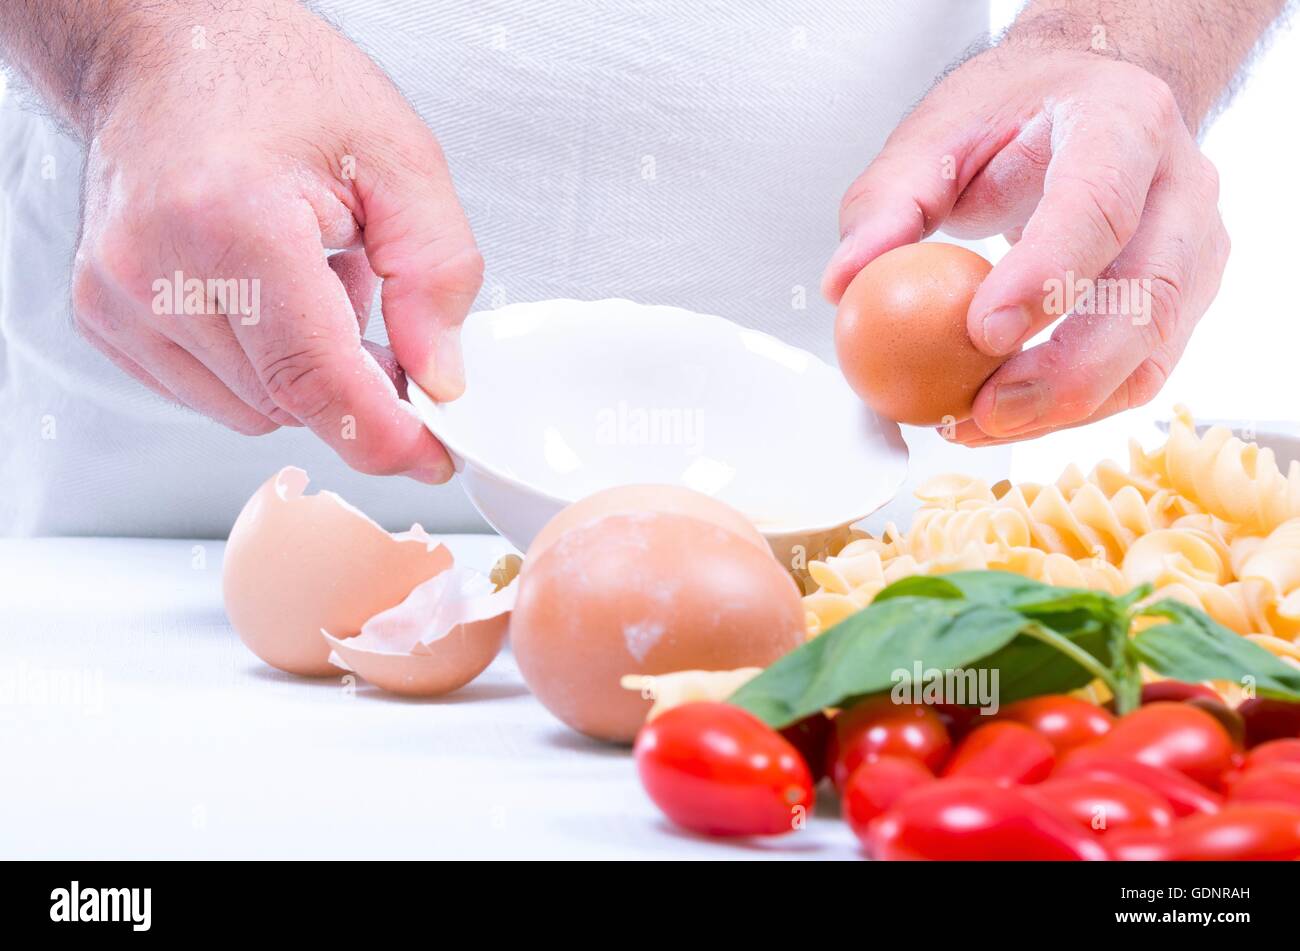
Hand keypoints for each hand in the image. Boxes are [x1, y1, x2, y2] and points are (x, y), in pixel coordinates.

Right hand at [71, 0, 480, 480]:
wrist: (170, 47)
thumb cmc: (276, 82)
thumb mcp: (398, 159)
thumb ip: (435, 274)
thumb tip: (440, 378)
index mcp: (233, 220)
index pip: (311, 377)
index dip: (381, 435)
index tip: (430, 456)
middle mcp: (156, 266)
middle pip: (286, 401)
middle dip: (354, 385)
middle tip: (377, 311)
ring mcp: (118, 297)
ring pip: (249, 408)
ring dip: (303, 370)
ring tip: (309, 278)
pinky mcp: (104, 317)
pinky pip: (209, 393)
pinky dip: (257, 363)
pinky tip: (264, 293)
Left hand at [822, 42, 1228, 444]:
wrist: (1084, 100)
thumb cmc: (1015, 114)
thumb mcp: (938, 132)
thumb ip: (888, 203)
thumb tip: (845, 282)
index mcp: (1124, 121)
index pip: (1099, 204)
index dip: (1047, 276)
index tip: (982, 332)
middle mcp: (1178, 184)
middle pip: (1148, 294)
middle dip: (1067, 372)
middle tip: (983, 410)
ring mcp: (1194, 245)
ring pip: (1153, 350)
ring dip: (1067, 407)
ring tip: (980, 425)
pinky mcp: (1183, 298)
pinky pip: (1140, 372)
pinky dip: (1074, 409)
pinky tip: (1007, 419)